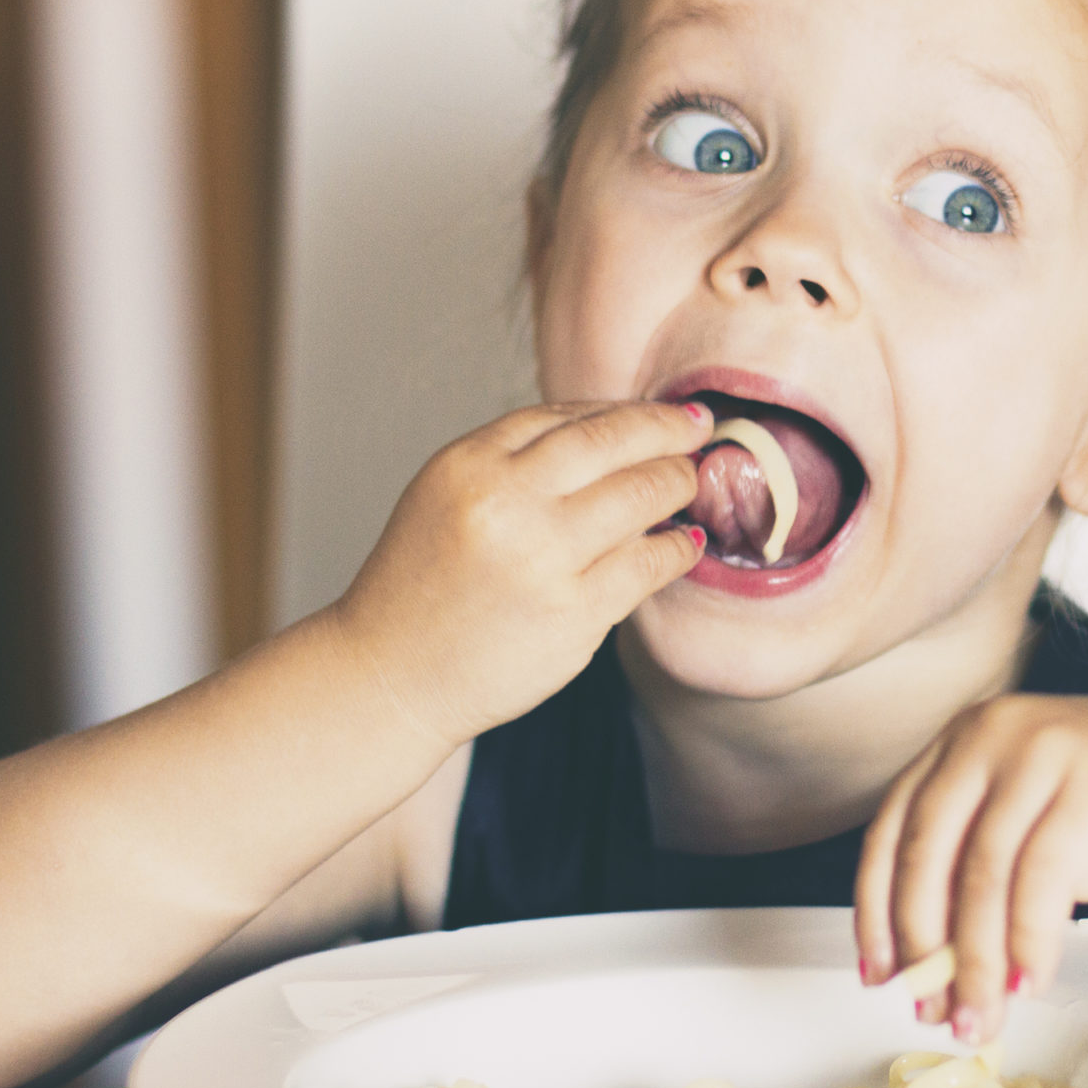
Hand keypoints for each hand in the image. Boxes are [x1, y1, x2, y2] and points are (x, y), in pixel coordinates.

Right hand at [326, 400, 711, 748]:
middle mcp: (504, 502)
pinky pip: (648, 565)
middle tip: (698, 431)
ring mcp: (541, 559)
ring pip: (640, 496)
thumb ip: (514, 462)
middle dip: (667, 432)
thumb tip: (611, 433)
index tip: (659, 412)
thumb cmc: (421, 588)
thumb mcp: (445, 496)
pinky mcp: (572, 614)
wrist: (389, 676)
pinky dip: (677, 548)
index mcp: (468, 464)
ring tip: (688, 483)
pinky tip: (685, 543)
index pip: (565, 417)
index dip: (624, 411)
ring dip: (677, 483)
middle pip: (612, 443)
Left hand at [854, 694, 1087, 1043]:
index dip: (876, 909)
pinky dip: (1030, 942)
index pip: (892, 827)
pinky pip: (1042, 879)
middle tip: (931, 1011)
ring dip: (975, 961)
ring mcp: (1045, 749)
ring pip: (982, 874)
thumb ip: (983, 876)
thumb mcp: (1039, 829)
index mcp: (966, 736)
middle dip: (923, 948)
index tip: (878, 972)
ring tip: (980, 1017)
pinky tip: (1032, 983)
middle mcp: (994, 730)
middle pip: (927, 854)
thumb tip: (930, 966)